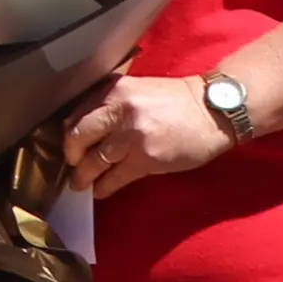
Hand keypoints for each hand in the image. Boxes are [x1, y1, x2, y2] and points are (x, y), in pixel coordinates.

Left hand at [61, 72, 232, 199]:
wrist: (214, 111)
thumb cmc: (177, 102)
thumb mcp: (137, 91)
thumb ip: (111, 106)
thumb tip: (86, 132)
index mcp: (113, 90)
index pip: (77, 115)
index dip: (68, 135)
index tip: (69, 146)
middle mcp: (119, 109)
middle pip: (78, 137)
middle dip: (71, 156)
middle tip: (72, 167)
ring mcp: (132, 135)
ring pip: (94, 161)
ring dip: (84, 176)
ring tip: (80, 184)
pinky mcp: (146, 157)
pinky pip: (115, 177)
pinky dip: (104, 187)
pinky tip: (101, 191)